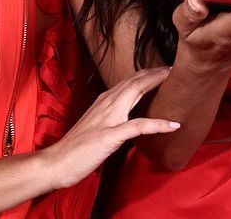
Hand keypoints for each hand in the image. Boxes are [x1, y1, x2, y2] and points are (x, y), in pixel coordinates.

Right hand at [36, 66, 177, 190]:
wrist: (55, 163)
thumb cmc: (75, 148)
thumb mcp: (96, 126)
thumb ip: (111, 117)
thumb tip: (126, 116)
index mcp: (104, 102)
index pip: (129, 82)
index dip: (148, 74)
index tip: (165, 69)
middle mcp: (107, 105)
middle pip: (135, 82)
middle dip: (155, 73)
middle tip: (175, 67)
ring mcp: (108, 120)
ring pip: (134, 94)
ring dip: (155, 84)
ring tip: (174, 79)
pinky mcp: (110, 137)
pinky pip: (137, 127)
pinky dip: (156, 124)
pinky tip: (172, 125)